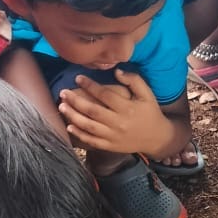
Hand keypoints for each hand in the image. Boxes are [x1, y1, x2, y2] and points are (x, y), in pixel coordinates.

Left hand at [58, 71, 173, 157]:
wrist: (156, 138)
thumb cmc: (150, 112)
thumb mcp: (147, 94)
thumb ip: (134, 80)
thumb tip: (116, 71)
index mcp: (128, 108)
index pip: (105, 95)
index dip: (90, 86)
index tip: (78, 78)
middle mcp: (119, 123)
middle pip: (93, 111)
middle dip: (75, 101)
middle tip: (63, 93)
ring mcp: (113, 136)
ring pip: (89, 127)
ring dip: (73, 117)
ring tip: (61, 107)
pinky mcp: (109, 146)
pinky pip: (92, 141)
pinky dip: (79, 134)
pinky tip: (69, 126)